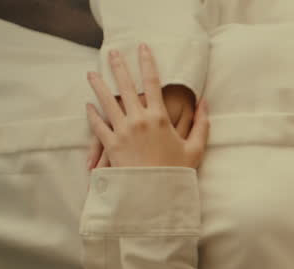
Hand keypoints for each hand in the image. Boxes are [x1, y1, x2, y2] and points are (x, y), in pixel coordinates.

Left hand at [86, 45, 207, 169]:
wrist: (156, 194)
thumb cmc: (178, 172)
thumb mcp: (195, 148)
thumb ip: (201, 124)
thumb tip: (204, 103)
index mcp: (159, 118)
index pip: (153, 83)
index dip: (148, 63)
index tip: (143, 48)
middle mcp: (138, 120)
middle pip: (126, 87)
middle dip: (119, 67)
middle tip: (112, 53)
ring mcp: (122, 132)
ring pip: (107, 102)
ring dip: (98, 87)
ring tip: (91, 74)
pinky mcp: (111, 145)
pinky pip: (98, 126)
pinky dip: (92, 115)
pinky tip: (89, 106)